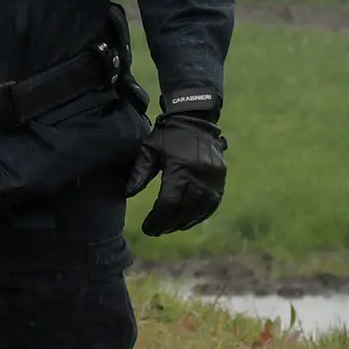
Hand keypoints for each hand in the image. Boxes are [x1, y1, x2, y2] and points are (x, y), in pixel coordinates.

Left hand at [123, 111, 227, 235]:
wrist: (195, 118)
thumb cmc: (169, 134)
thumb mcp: (149, 148)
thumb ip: (139, 171)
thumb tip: (128, 193)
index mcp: (181, 167)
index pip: (169, 202)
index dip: (157, 219)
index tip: (147, 227)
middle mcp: (200, 175)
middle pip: (184, 209)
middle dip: (168, 224)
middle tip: (156, 231)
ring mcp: (213, 178)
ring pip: (199, 210)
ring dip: (184, 222)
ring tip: (169, 228)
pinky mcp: (220, 179)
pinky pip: (212, 204)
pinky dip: (199, 215)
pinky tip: (187, 221)